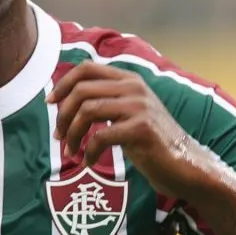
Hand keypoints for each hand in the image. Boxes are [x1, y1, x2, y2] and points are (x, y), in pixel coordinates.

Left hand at [47, 61, 214, 197]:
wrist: (186, 166)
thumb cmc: (152, 142)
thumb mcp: (128, 113)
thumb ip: (106, 100)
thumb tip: (66, 98)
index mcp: (129, 79)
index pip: (86, 68)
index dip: (63, 83)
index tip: (49, 102)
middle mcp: (134, 87)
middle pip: (81, 90)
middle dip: (62, 114)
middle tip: (58, 135)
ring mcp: (139, 106)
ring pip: (87, 111)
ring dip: (72, 134)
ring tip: (71, 150)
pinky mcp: (141, 129)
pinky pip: (100, 136)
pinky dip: (89, 152)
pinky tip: (89, 162)